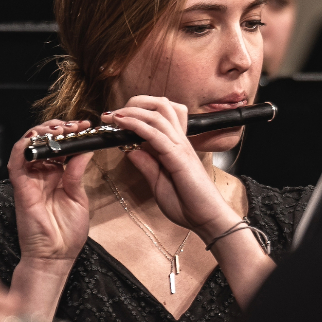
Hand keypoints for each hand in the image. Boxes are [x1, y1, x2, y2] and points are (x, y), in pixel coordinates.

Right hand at [9, 119, 94, 264]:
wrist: (55, 257)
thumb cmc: (67, 234)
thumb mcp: (78, 197)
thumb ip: (77, 173)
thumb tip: (85, 149)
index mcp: (56, 176)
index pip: (59, 146)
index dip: (70, 133)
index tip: (86, 126)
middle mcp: (41, 175)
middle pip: (42, 142)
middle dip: (57, 128)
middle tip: (75, 125)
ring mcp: (30, 180)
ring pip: (28, 146)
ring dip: (41, 133)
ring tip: (59, 129)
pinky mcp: (21, 188)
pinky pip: (17, 163)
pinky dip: (25, 147)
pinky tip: (39, 141)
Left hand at [107, 96, 240, 236]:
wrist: (207, 219)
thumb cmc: (187, 204)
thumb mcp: (158, 183)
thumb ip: (147, 165)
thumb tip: (130, 150)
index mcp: (175, 146)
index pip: (159, 115)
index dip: (138, 110)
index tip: (116, 118)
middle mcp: (179, 141)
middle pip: (161, 105)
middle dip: (136, 103)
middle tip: (114, 113)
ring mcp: (180, 147)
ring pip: (159, 114)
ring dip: (133, 110)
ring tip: (114, 115)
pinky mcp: (178, 157)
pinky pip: (156, 134)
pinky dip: (137, 125)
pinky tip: (122, 124)